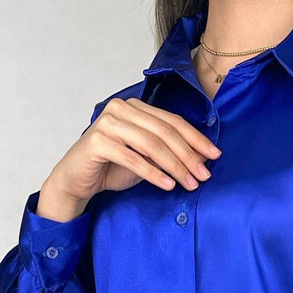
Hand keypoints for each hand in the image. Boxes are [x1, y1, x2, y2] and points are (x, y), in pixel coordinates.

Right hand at [37, 97, 222, 221]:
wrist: (78, 180)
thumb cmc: (112, 168)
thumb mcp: (147, 159)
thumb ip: (169, 152)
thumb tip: (202, 158)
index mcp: (136, 107)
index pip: (172, 121)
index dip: (196, 139)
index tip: (215, 156)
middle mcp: (121, 109)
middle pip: (164, 132)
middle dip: (188, 155)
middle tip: (204, 175)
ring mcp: (108, 123)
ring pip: (151, 144)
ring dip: (174, 166)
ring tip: (190, 184)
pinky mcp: (98, 141)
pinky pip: (132, 158)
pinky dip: (153, 173)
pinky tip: (168, 185)